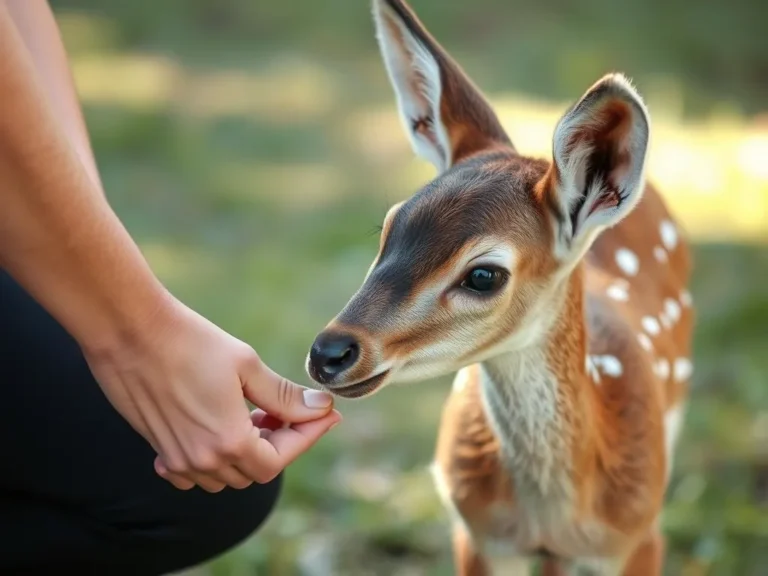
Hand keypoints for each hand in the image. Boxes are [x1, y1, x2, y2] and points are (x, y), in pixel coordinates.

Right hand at [84, 296, 340, 491]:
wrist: (131, 332)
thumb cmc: (191, 342)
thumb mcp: (246, 366)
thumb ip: (285, 396)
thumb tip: (321, 408)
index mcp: (229, 441)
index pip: (281, 459)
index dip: (308, 436)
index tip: (327, 416)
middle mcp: (203, 460)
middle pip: (256, 470)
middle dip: (281, 442)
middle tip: (291, 410)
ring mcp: (178, 459)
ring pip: (228, 475)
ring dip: (250, 451)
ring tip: (257, 414)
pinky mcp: (159, 450)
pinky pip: (195, 473)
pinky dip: (215, 460)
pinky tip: (221, 430)